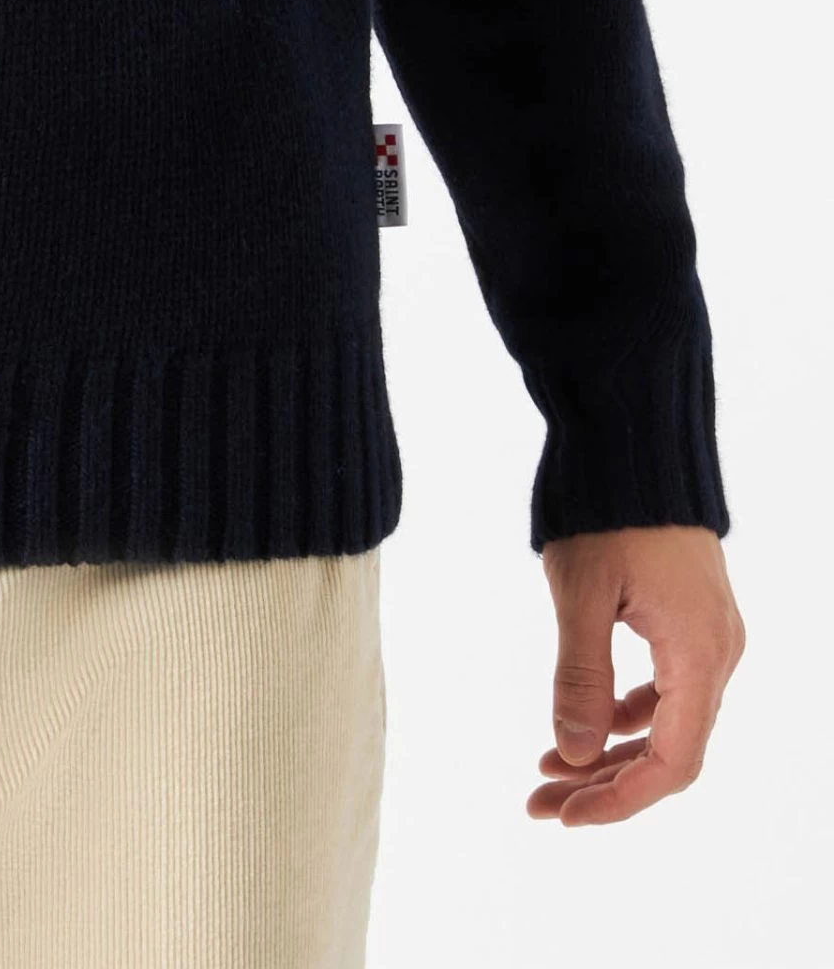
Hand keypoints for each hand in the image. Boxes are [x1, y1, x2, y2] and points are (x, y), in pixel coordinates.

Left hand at [529, 525, 742, 825]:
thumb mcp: (582, 594)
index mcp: (699, 655)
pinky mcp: (690, 621)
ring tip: (546, 768)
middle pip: (669, 752)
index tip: (564, 814)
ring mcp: (708, 638)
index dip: (619, 799)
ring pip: (666, 724)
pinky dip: (623, 714)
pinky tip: (580, 723)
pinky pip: (665, 690)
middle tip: (540, 803)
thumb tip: (571, 754)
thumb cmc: (606, 511)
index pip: (671, 763)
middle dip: (604, 784)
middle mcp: (716, 655)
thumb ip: (580, 677)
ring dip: (610, 752)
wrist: (634, 442)